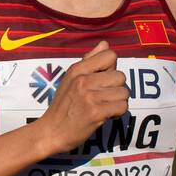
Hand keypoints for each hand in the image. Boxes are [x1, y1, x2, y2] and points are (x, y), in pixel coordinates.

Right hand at [33, 40, 130, 154]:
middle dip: (116, 88)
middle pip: (120, 76)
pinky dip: (117, 113)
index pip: (110, 55)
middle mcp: (83, 79)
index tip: (102, 80)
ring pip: (124, 92)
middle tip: (104, 97)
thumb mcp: (71, 78)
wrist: (51, 131)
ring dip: (118, 102)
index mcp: (77, 69)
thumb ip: (89, 61)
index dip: (111, 69)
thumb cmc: (63, 105)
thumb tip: (104, 44)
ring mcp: (89, 96)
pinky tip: (106, 115)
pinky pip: (122, 107)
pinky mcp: (95, 112)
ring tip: (105, 106)